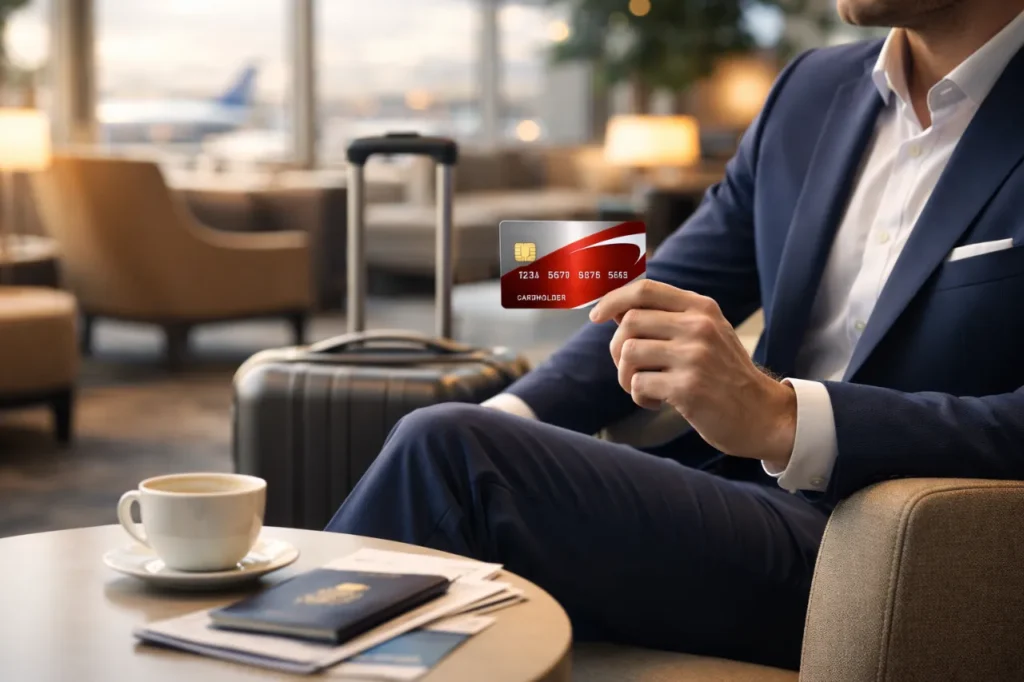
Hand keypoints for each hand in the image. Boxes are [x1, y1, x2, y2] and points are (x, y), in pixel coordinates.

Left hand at [589, 280, 795, 467]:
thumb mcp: (706, 335)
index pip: (644, 290)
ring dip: (625, 376)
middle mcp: (698, 327)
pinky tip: (656, 402)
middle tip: (629, 369)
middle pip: (629, 322)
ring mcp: (694, 356)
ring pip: (628, 353)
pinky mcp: (688, 388)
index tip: (595, 316)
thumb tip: (615, 311)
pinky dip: (639, 396)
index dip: (612, 300)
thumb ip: (667, 320)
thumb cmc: (725, 375)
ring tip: (642, 388)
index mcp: (701, 308)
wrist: (762, 415)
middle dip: (616, 349)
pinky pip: (638, 384)